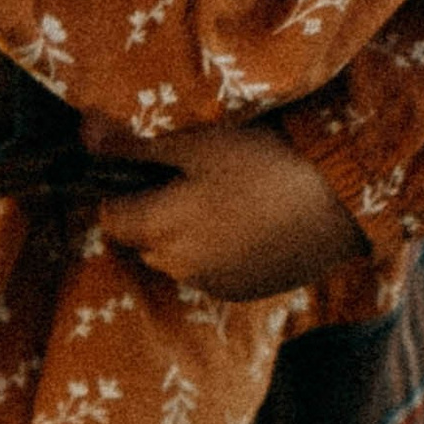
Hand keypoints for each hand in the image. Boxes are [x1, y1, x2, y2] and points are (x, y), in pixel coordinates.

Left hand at [88, 117, 365, 299]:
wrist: (342, 200)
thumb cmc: (264, 160)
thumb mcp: (197, 143)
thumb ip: (135, 145)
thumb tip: (82, 130)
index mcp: (160, 230)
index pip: (110, 218)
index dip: (123, 190)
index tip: (150, 166)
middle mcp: (180, 268)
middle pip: (142, 239)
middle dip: (153, 211)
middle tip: (192, 174)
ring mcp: (214, 285)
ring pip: (177, 257)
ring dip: (185, 233)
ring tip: (225, 195)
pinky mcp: (244, 293)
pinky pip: (210, 271)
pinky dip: (217, 250)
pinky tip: (249, 220)